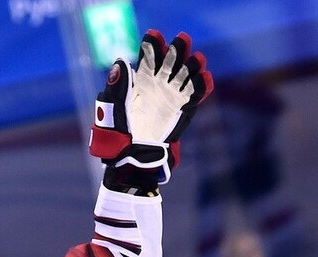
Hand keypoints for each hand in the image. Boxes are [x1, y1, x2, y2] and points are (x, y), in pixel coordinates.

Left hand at [89, 30, 212, 184]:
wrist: (132, 159)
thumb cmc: (117, 134)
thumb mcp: (112, 109)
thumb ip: (117, 87)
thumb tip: (120, 62)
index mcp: (138, 82)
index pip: (147, 58)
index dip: (152, 45)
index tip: (155, 35)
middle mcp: (156, 86)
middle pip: (169, 62)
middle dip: (176, 50)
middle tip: (182, 39)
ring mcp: (170, 98)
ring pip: (184, 76)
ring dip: (192, 65)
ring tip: (197, 58)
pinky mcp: (181, 111)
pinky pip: (194, 97)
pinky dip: (201, 87)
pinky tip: (205, 77)